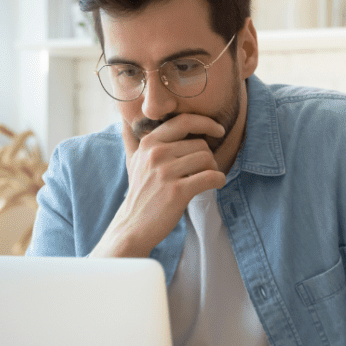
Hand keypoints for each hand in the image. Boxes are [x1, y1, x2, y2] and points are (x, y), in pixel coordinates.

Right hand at [89, 114, 227, 257]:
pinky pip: (210, 177)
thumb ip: (136, 140)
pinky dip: (219, 180)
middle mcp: (156, 154)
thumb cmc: (140, 193)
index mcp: (148, 143)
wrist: (133, 226)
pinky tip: (216, 184)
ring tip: (206, 179)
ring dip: (214, 169)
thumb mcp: (134, 162)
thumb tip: (126, 119)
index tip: (218, 130)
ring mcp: (165, 172)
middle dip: (209, 157)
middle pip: (200, 144)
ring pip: (207, 159)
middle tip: (205, 170)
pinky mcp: (177, 191)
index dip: (205, 122)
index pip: (183, 121)